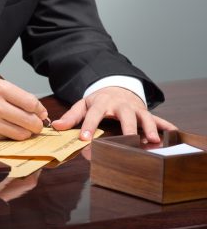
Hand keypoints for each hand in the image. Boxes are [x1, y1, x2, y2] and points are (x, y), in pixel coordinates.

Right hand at [0, 79, 47, 139]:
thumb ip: (17, 96)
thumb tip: (39, 111)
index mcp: (0, 88)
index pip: (31, 103)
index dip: (40, 110)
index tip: (41, 113)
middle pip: (29, 120)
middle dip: (37, 125)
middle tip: (36, 125)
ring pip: (21, 133)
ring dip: (26, 133)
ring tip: (24, 128)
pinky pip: (8, 138)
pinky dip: (12, 136)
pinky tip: (8, 130)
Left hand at [52, 87, 176, 142]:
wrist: (116, 88)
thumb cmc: (98, 101)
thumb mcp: (83, 105)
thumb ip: (71, 116)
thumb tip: (56, 126)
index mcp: (101, 103)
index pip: (94, 114)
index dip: (89, 126)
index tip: (84, 139)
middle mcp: (120, 105)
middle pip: (125, 115)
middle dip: (127, 127)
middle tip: (127, 140)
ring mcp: (135, 108)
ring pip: (144, 117)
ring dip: (149, 128)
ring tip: (152, 140)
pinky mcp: (145, 112)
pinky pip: (158, 118)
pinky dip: (165, 125)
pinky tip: (173, 133)